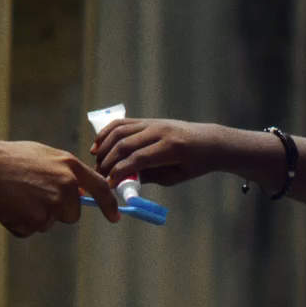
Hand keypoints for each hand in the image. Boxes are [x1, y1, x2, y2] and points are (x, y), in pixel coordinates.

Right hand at [0, 139, 120, 236]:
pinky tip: (7, 206)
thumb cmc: (6, 158)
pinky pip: (30, 230)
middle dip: (57, 211)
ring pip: (49, 223)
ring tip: (14, 196)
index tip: (115, 217)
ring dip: (33, 216)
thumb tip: (75, 189)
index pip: (100, 188)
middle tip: (31, 195)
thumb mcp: (42, 156)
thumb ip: (62, 172)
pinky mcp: (36, 222)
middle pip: (72, 214)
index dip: (109, 204)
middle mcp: (66, 187)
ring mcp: (52, 206)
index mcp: (69, 167)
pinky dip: (18, 223)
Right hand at [91, 118, 231, 186]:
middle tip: (98, 177)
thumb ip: (150, 176)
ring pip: (120, 131)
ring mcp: (152, 123)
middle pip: (125, 144)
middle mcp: (160, 131)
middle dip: (108, 162)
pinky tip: (98, 145)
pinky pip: (122, 123)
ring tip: (96, 163)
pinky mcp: (147, 120)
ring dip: (104, 147)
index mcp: (171, 148)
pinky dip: (107, 133)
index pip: (138, 159)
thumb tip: (123, 180)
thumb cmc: (195, 163)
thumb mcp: (176, 177)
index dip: (120, 172)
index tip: (107, 186)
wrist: (209, 141)